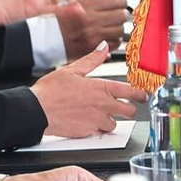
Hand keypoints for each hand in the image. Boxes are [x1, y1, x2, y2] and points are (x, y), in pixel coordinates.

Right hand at [30, 42, 147, 136]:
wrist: (36, 111)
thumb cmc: (51, 91)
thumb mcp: (72, 69)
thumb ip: (92, 59)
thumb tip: (103, 47)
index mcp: (101, 88)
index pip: (131, 92)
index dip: (141, 94)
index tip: (143, 95)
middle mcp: (102, 105)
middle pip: (130, 111)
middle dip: (129, 109)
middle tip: (124, 107)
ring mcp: (96, 120)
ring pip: (115, 124)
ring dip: (111, 120)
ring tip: (101, 114)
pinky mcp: (87, 132)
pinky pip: (99, 132)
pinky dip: (96, 128)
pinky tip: (88, 121)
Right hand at [56, 0, 129, 59]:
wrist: (45, 39)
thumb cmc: (57, 20)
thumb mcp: (72, 2)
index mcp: (87, 7)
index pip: (116, 0)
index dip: (121, 1)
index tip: (120, 2)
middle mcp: (92, 22)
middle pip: (122, 15)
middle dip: (121, 14)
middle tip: (118, 14)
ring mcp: (94, 36)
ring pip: (120, 31)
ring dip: (118, 28)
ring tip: (111, 27)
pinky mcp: (94, 49)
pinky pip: (114, 44)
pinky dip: (113, 41)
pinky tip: (106, 37)